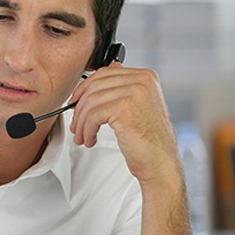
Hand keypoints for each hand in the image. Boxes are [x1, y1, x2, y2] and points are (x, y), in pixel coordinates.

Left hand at [68, 62, 180, 186]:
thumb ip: (121, 88)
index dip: (84, 89)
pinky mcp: (125, 107)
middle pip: (95, 86)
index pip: (104, 73)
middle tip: (76, 125)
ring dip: (81, 123)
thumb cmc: (148, 138)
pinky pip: (93, 116)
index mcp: (145, 76)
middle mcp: (142, 80)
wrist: (160, 161)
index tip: (75, 104)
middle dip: (80, 108)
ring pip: (91, 102)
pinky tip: (90, 140)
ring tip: (82, 136)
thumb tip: (98, 77)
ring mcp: (134, 92)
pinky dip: (87, 130)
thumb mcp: (136, 106)